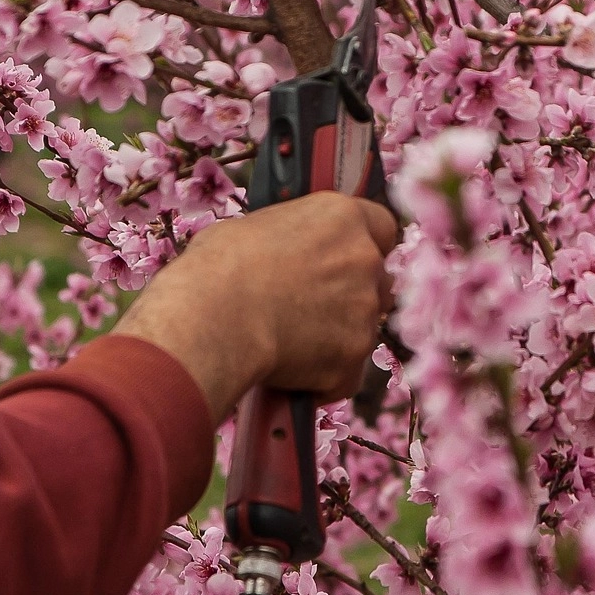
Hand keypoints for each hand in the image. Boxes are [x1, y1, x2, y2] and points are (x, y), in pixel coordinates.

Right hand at [112, 192, 398, 421]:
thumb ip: (294, 240)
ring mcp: (364, 311)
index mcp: (343, 218)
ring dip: (338, 335)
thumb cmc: (219, 267)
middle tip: (313, 307)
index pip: (383, 227)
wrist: (211, 319)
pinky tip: (290, 372)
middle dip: (353, 295)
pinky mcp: (353, 357)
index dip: (366, 245)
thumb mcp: (256, 228)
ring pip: (364, 328)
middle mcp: (364, 260)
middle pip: (378, 280)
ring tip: (291, 342)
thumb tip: (285, 254)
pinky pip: (347, 371)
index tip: (347, 259)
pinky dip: (325, 376)